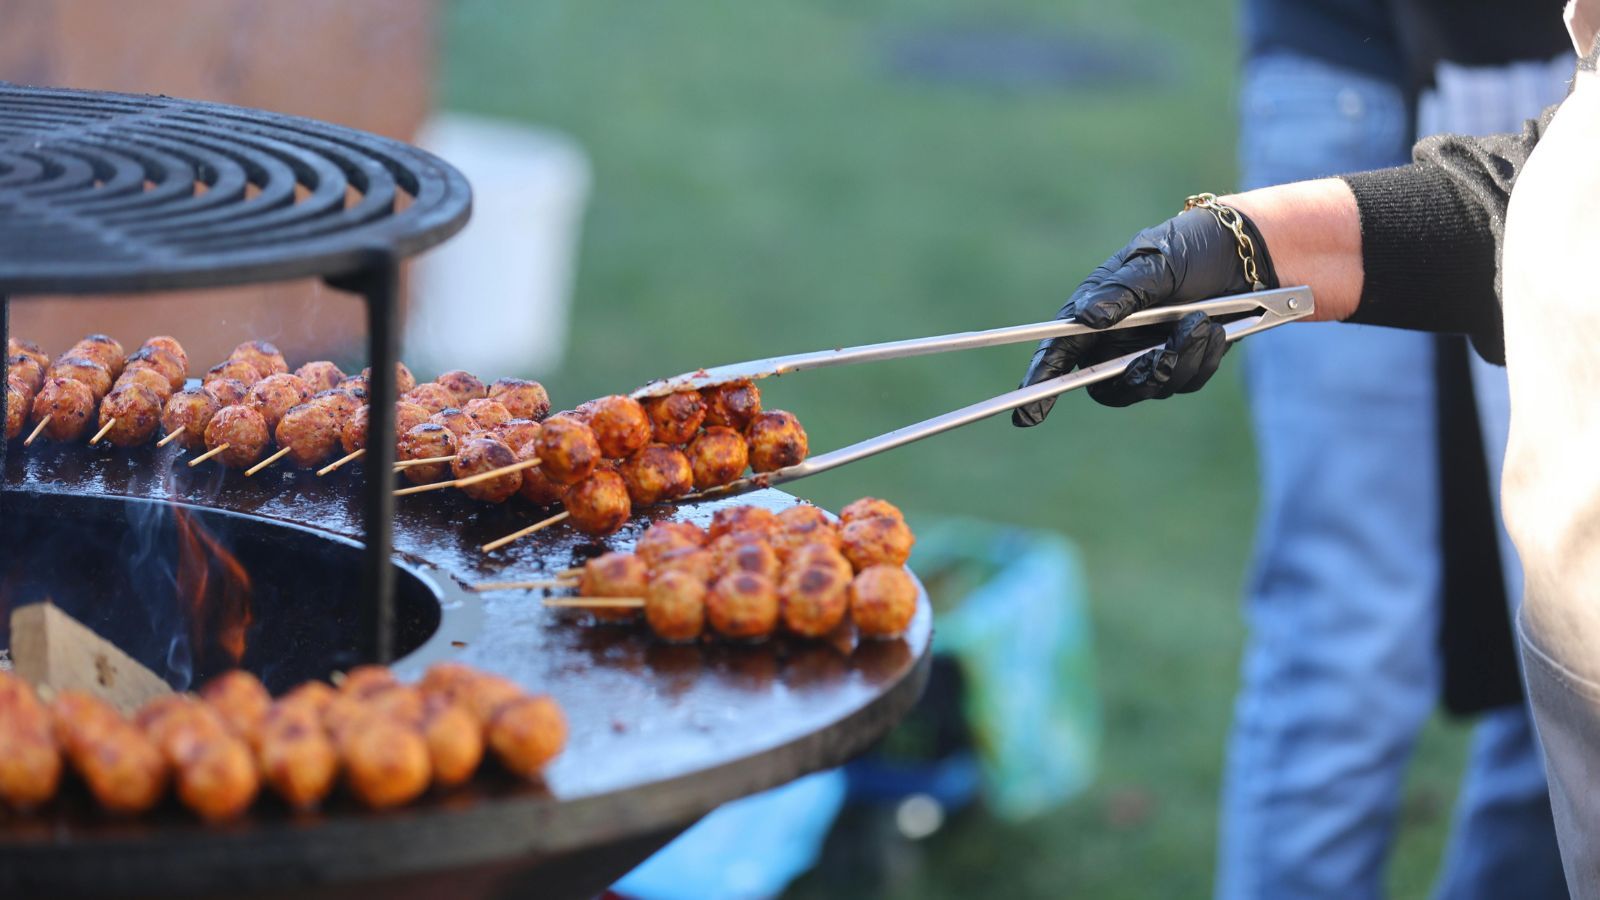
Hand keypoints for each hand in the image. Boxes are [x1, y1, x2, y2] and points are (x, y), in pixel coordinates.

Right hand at [1011, 206, 1275, 423]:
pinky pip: (1186, 383)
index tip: (1029, 414)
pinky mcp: (1182, 363)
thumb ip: (1122, 292)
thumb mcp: (1156, 262)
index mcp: (1095, 310)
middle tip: (1166, 354)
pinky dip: (1204, 360)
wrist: (1246, 254)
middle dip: (1138, 377)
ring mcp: (1148, 354)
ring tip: (1204, 324)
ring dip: (1182, 360)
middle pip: (1106, 386)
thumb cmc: (1191, 248)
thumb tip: (1087, 318)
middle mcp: (1115, 339)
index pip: (1059, 354)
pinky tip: (1216, 331)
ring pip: (1152, 388)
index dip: (1041, 384)